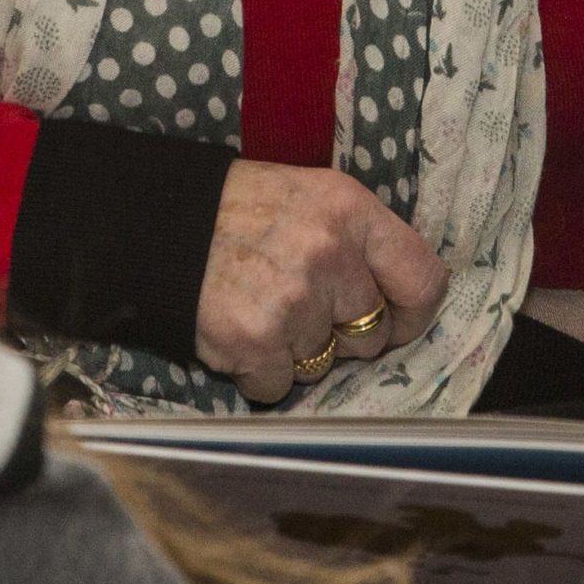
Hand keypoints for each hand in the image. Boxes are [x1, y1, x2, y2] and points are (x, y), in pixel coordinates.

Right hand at [196, 159, 448, 404]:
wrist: (161, 222)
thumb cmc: (245, 210)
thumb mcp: (315, 197)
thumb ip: (363, 239)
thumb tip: (403, 299)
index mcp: (352, 213)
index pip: (423, 281)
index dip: (412, 313)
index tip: (395, 320)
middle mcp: (329, 256)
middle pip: (371, 335)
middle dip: (342, 334)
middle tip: (303, 306)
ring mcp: (292, 303)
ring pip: (323, 364)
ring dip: (296, 351)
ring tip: (263, 308)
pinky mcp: (253, 342)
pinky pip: (279, 386)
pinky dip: (260, 372)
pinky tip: (242, 332)